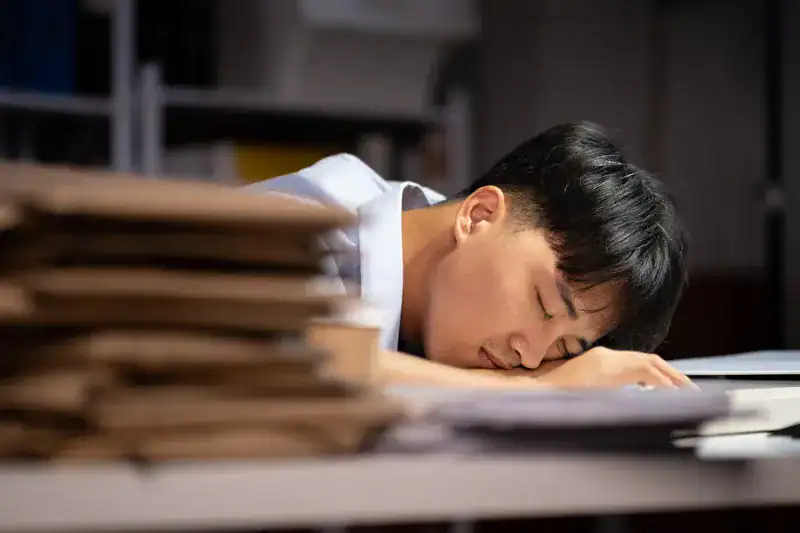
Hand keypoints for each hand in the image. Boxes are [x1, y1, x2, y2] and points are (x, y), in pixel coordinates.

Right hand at [534, 347, 696, 388]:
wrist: (537, 391)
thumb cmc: (554, 394)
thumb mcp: (583, 389)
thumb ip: (602, 388)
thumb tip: (617, 398)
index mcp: (601, 360)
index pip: (637, 361)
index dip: (659, 372)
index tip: (673, 385)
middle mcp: (606, 356)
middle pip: (648, 359)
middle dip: (671, 374)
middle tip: (689, 388)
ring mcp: (606, 360)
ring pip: (649, 362)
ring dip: (670, 377)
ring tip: (686, 391)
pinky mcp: (606, 368)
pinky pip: (643, 371)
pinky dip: (660, 381)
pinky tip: (669, 393)